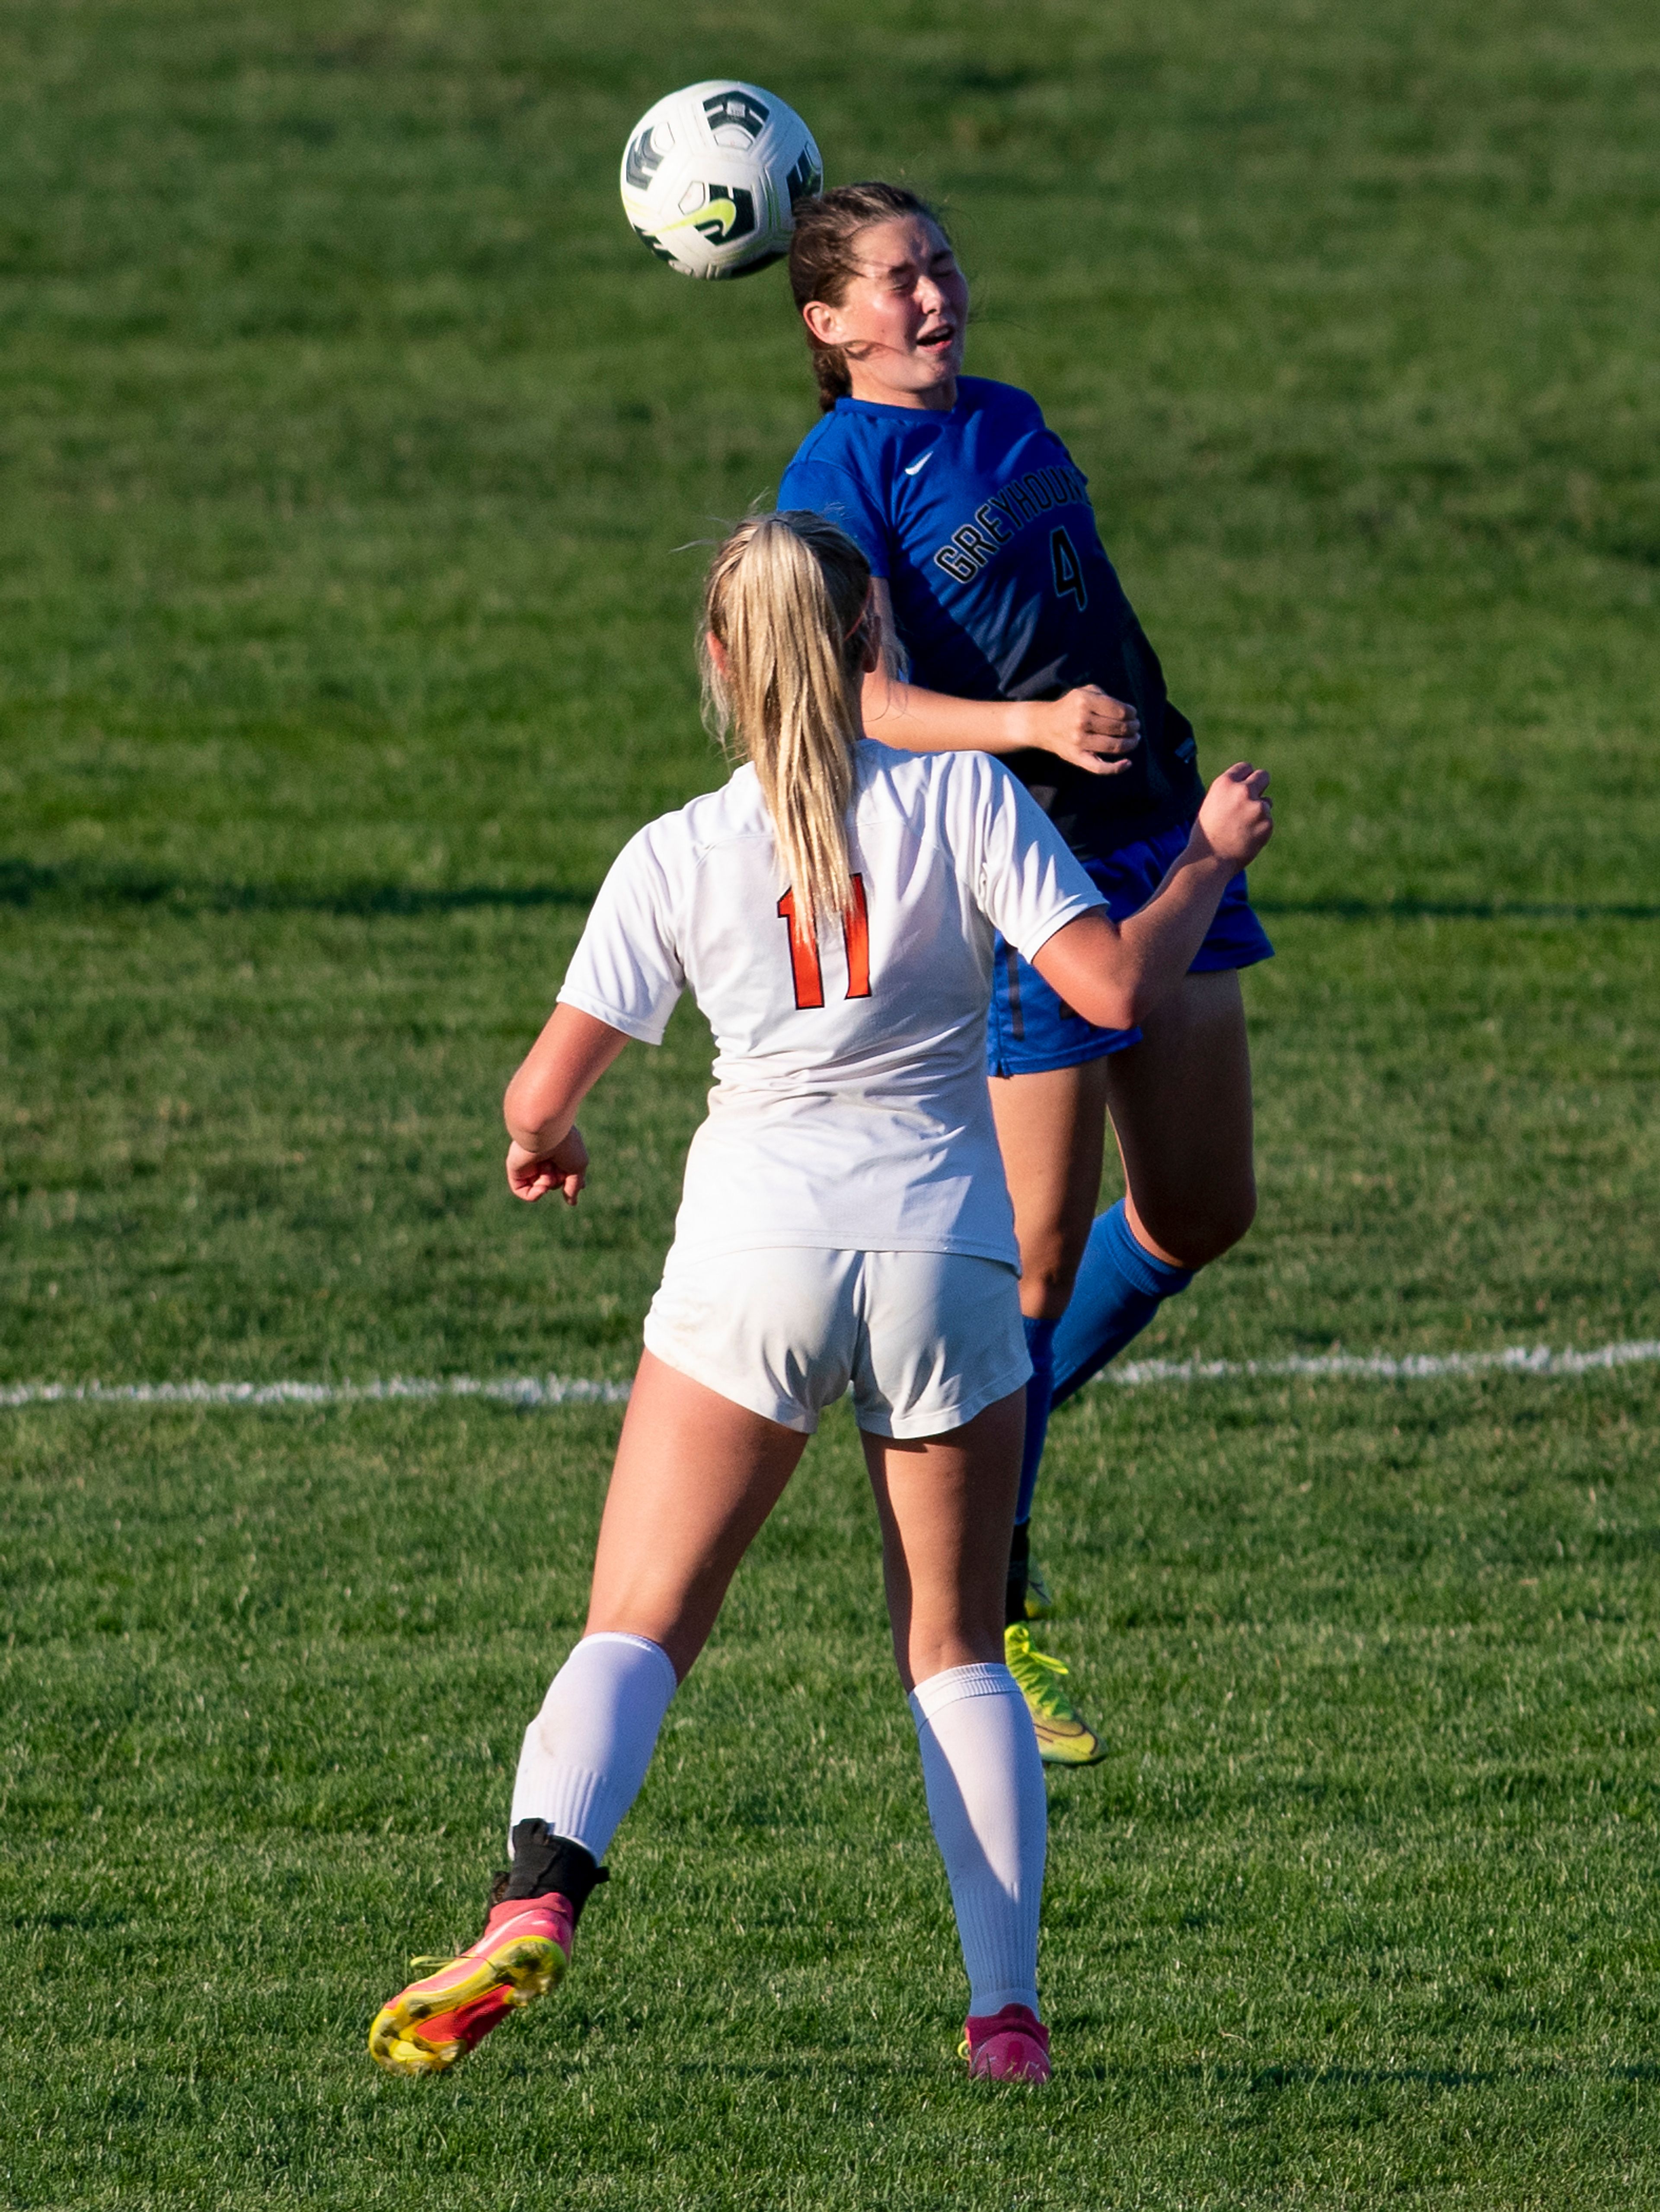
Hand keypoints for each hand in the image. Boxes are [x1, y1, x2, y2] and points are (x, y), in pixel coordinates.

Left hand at [506, 1128, 588, 1204]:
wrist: (544, 1133)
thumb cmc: (565, 1145)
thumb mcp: (578, 1168)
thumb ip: (574, 1186)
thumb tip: (571, 1202)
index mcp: (559, 1153)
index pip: (564, 1172)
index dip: (571, 1181)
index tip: (581, 1186)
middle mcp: (544, 1158)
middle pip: (555, 1183)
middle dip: (560, 1179)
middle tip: (559, 1165)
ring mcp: (529, 1165)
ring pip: (541, 1187)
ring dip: (548, 1182)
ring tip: (547, 1168)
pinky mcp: (516, 1171)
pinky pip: (524, 1193)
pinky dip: (534, 1194)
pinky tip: (541, 1187)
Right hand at [1024, 686, 1141, 775]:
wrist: (1043, 725)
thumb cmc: (1070, 707)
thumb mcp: (1084, 692)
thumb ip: (1105, 697)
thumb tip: (1129, 713)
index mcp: (1085, 701)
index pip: (1120, 710)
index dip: (1132, 714)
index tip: (1133, 715)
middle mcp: (1081, 720)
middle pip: (1119, 728)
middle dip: (1133, 728)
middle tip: (1136, 727)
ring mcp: (1079, 741)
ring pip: (1114, 746)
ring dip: (1130, 743)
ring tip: (1134, 740)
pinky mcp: (1076, 757)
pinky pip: (1100, 767)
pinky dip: (1117, 768)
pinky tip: (1128, 763)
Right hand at [1192, 762, 1272, 869]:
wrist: (1210, 860)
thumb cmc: (1207, 834)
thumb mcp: (1213, 804)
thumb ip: (1230, 792)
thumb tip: (1250, 786)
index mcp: (1224, 783)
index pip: (1245, 767)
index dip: (1245, 778)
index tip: (1244, 785)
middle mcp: (1242, 791)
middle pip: (1263, 776)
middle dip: (1260, 785)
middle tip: (1253, 800)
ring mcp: (1257, 807)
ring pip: (1267, 802)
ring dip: (1259, 811)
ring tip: (1241, 828)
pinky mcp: (1267, 822)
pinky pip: (1268, 820)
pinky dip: (1260, 828)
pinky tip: (1246, 838)